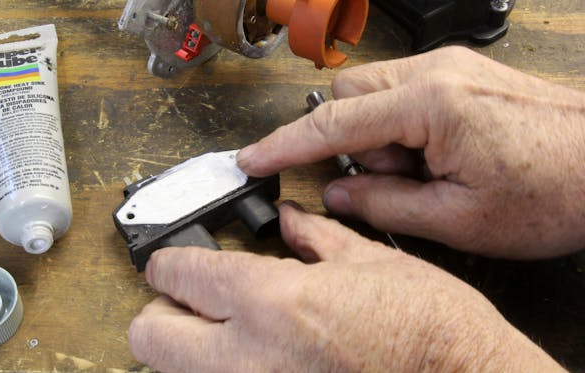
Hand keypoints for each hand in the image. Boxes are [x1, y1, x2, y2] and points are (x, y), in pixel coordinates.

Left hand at [128, 204, 559, 371]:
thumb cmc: (435, 334)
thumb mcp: (374, 265)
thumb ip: (317, 239)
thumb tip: (291, 225)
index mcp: (273, 303)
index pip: (178, 274)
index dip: (168, 260)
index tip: (172, 261)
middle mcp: (249, 359)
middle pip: (148, 335)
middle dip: (160, 312)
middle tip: (187, 302)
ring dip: (184, 353)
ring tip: (221, 335)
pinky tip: (256, 360)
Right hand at [237, 46, 584, 258]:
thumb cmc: (559, 190)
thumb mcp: (461, 220)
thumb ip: (385, 206)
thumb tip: (337, 193)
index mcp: (432, 103)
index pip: (334, 123)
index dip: (285, 145)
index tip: (252, 159)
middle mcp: (436, 72)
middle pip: (349, 96)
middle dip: (351, 142)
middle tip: (392, 181)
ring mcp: (450, 67)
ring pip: (374, 94)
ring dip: (380, 138)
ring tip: (428, 174)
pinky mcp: (460, 74)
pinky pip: (403, 94)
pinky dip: (403, 128)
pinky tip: (438, 158)